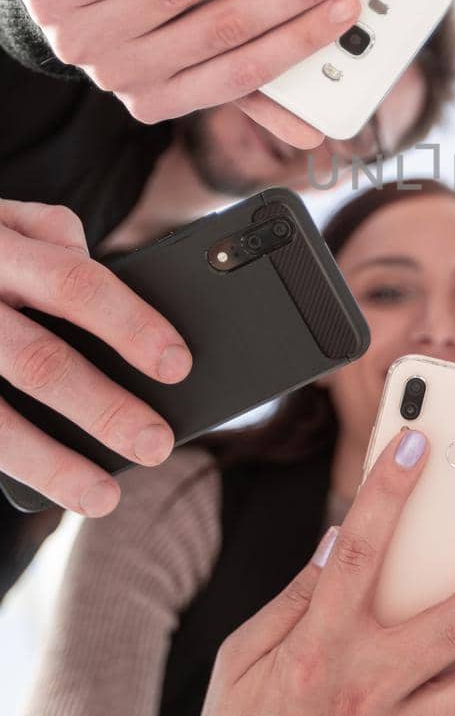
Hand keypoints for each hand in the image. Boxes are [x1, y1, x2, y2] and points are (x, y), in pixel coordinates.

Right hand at [0, 199, 192, 514]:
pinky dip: (16, 467)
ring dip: (52, 464)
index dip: (129, 324)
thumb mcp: (3, 218)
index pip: (73, 283)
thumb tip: (95, 273)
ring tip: (103, 496)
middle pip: (38, 361)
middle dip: (103, 409)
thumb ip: (52, 234)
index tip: (177, 365)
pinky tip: (47, 488)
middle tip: (156, 443)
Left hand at [18, 0, 369, 133]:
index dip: (301, 40)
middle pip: (224, 28)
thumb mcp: (187, 70)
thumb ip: (247, 92)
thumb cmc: (137, 34)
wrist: (44, 6)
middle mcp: (125, 76)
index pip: (246, 74)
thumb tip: (315, 135)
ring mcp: (90, 35)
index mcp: (162, 103)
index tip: (347, 7)